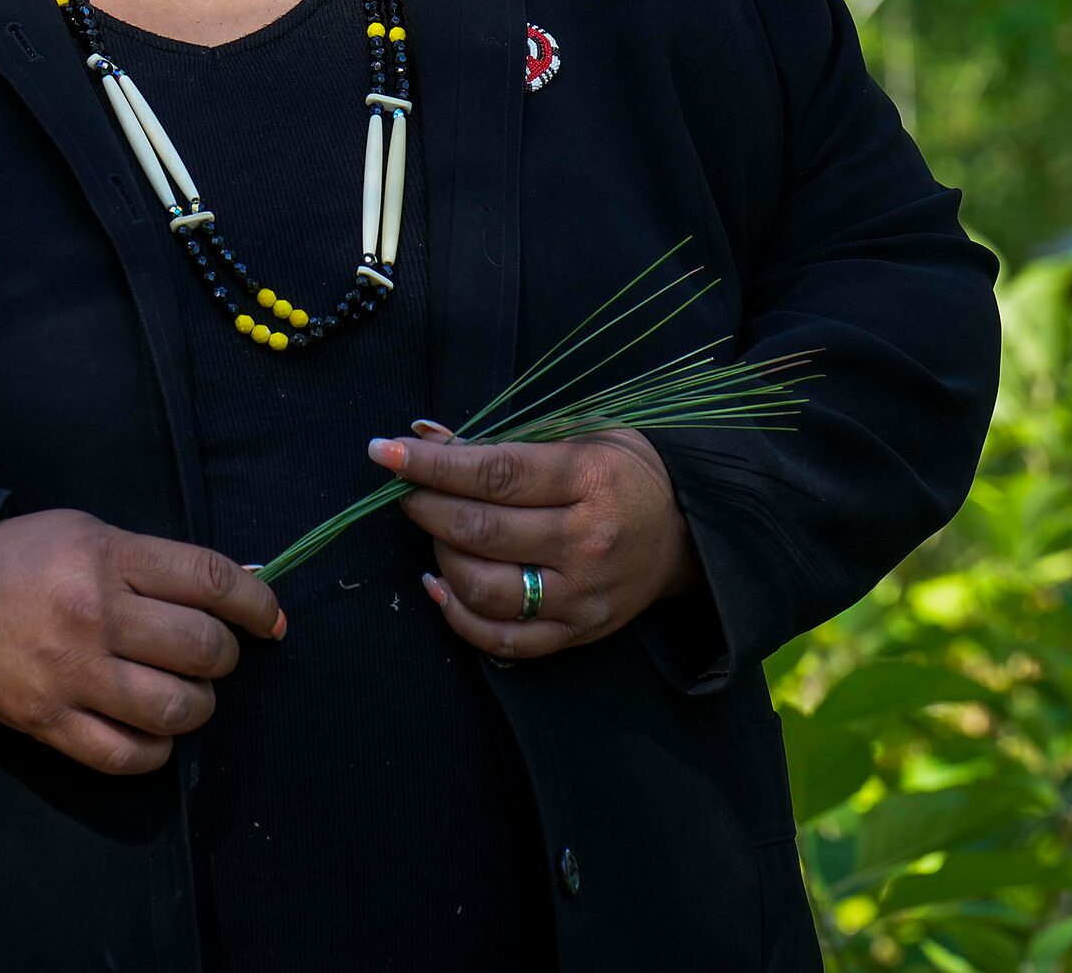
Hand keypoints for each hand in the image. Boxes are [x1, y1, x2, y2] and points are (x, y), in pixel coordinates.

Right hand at [0, 508, 284, 775]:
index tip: (269, 618)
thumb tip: (232, 595)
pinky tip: (154, 730)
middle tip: (208, 653)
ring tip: (185, 693)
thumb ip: (151, 562)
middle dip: (224, 655)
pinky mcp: (48, 722)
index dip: (256, 603)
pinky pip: (129, 755)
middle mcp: (93, 615)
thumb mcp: (85, 532)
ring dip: (198, 705)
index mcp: (104, 558)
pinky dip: (158, 749)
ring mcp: (70, 674)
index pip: (209, 579)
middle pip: (202, 648)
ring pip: (176, 708)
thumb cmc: (20, 560)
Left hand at [370, 424, 704, 661]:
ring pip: (484, 588)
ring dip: (440, 556)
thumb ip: (500, 438)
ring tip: (436, 532)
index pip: (494, 474)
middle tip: (407, 491)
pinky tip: (439, 583)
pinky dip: (457, 615)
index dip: (431, 464)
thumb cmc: (619, 471)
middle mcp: (588, 542)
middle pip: (481, 530)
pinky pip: (503, 639)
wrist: (686, 532)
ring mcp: (583, 595)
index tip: (385, 452)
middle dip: (425, 507)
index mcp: (590, 480)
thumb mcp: (575, 433)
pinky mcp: (579, 633)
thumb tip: (421, 433)